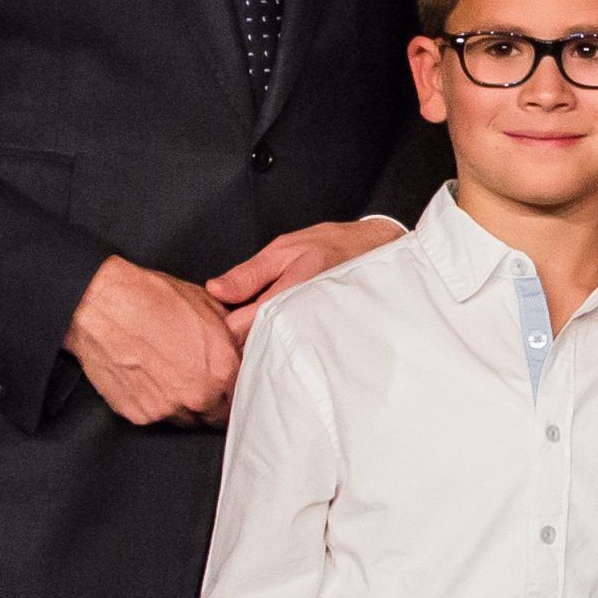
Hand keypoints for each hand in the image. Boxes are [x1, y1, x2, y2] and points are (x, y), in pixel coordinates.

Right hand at [67, 256, 241, 425]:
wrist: (103, 305)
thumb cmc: (153, 299)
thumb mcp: (209, 306)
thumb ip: (230, 337)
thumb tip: (238, 347)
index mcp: (222, 370)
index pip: (241, 398)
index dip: (234, 392)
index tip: (228, 388)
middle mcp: (198, 395)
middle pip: (215, 415)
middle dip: (212, 403)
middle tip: (198, 383)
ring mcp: (167, 408)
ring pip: (185, 419)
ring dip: (183, 405)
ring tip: (169, 378)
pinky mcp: (138, 414)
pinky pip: (154, 416)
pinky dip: (153, 403)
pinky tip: (147, 379)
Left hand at [209, 216, 404, 340]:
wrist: (382, 251)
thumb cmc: (334, 246)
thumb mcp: (285, 248)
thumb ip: (249, 273)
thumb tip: (215, 290)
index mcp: (288, 292)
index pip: (241, 326)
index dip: (226, 325)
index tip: (221, 322)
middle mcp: (303, 317)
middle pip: (256, 346)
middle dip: (244, 341)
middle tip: (240, 331)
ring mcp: (317, 333)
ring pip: (276, 350)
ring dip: (265, 344)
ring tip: (265, 334)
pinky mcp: (329, 341)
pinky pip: (298, 350)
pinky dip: (286, 346)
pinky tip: (287, 337)